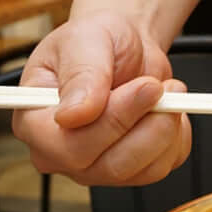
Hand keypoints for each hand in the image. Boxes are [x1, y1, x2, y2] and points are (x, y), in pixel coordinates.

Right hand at [12, 11, 191, 185]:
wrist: (127, 50)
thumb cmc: (97, 42)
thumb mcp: (85, 40)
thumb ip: (80, 75)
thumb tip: (73, 116)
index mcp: (35, 124)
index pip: (69, 147)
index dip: (112, 122)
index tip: (145, 87)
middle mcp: (64, 156)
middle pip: (111, 166)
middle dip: (147, 124)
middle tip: (160, 86)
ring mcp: (101, 169)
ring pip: (144, 170)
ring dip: (166, 128)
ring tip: (166, 90)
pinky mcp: (137, 172)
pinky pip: (165, 165)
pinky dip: (176, 136)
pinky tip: (166, 111)